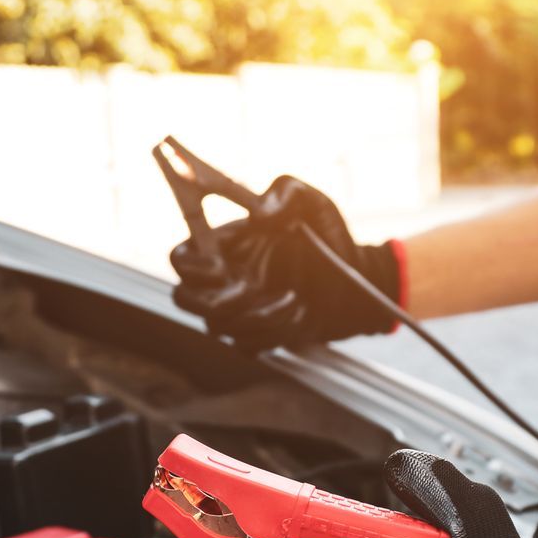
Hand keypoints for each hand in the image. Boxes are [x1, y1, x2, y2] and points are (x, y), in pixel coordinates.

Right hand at [170, 175, 403, 347]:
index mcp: (224, 245)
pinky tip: (298, 314)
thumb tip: (261, 210)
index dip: (189, 266)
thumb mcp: (311, 201)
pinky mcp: (258, 335)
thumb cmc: (328, 234)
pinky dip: (271, 334)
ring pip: (219, 327)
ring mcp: (238, 310)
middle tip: (246, 291)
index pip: (180, 258)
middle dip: (209, 302)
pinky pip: (246, 346)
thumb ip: (284, 192)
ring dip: (257, 316)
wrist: (356, 278)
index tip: (220, 266)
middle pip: (183, 299)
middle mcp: (223, 279)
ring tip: (294, 297)